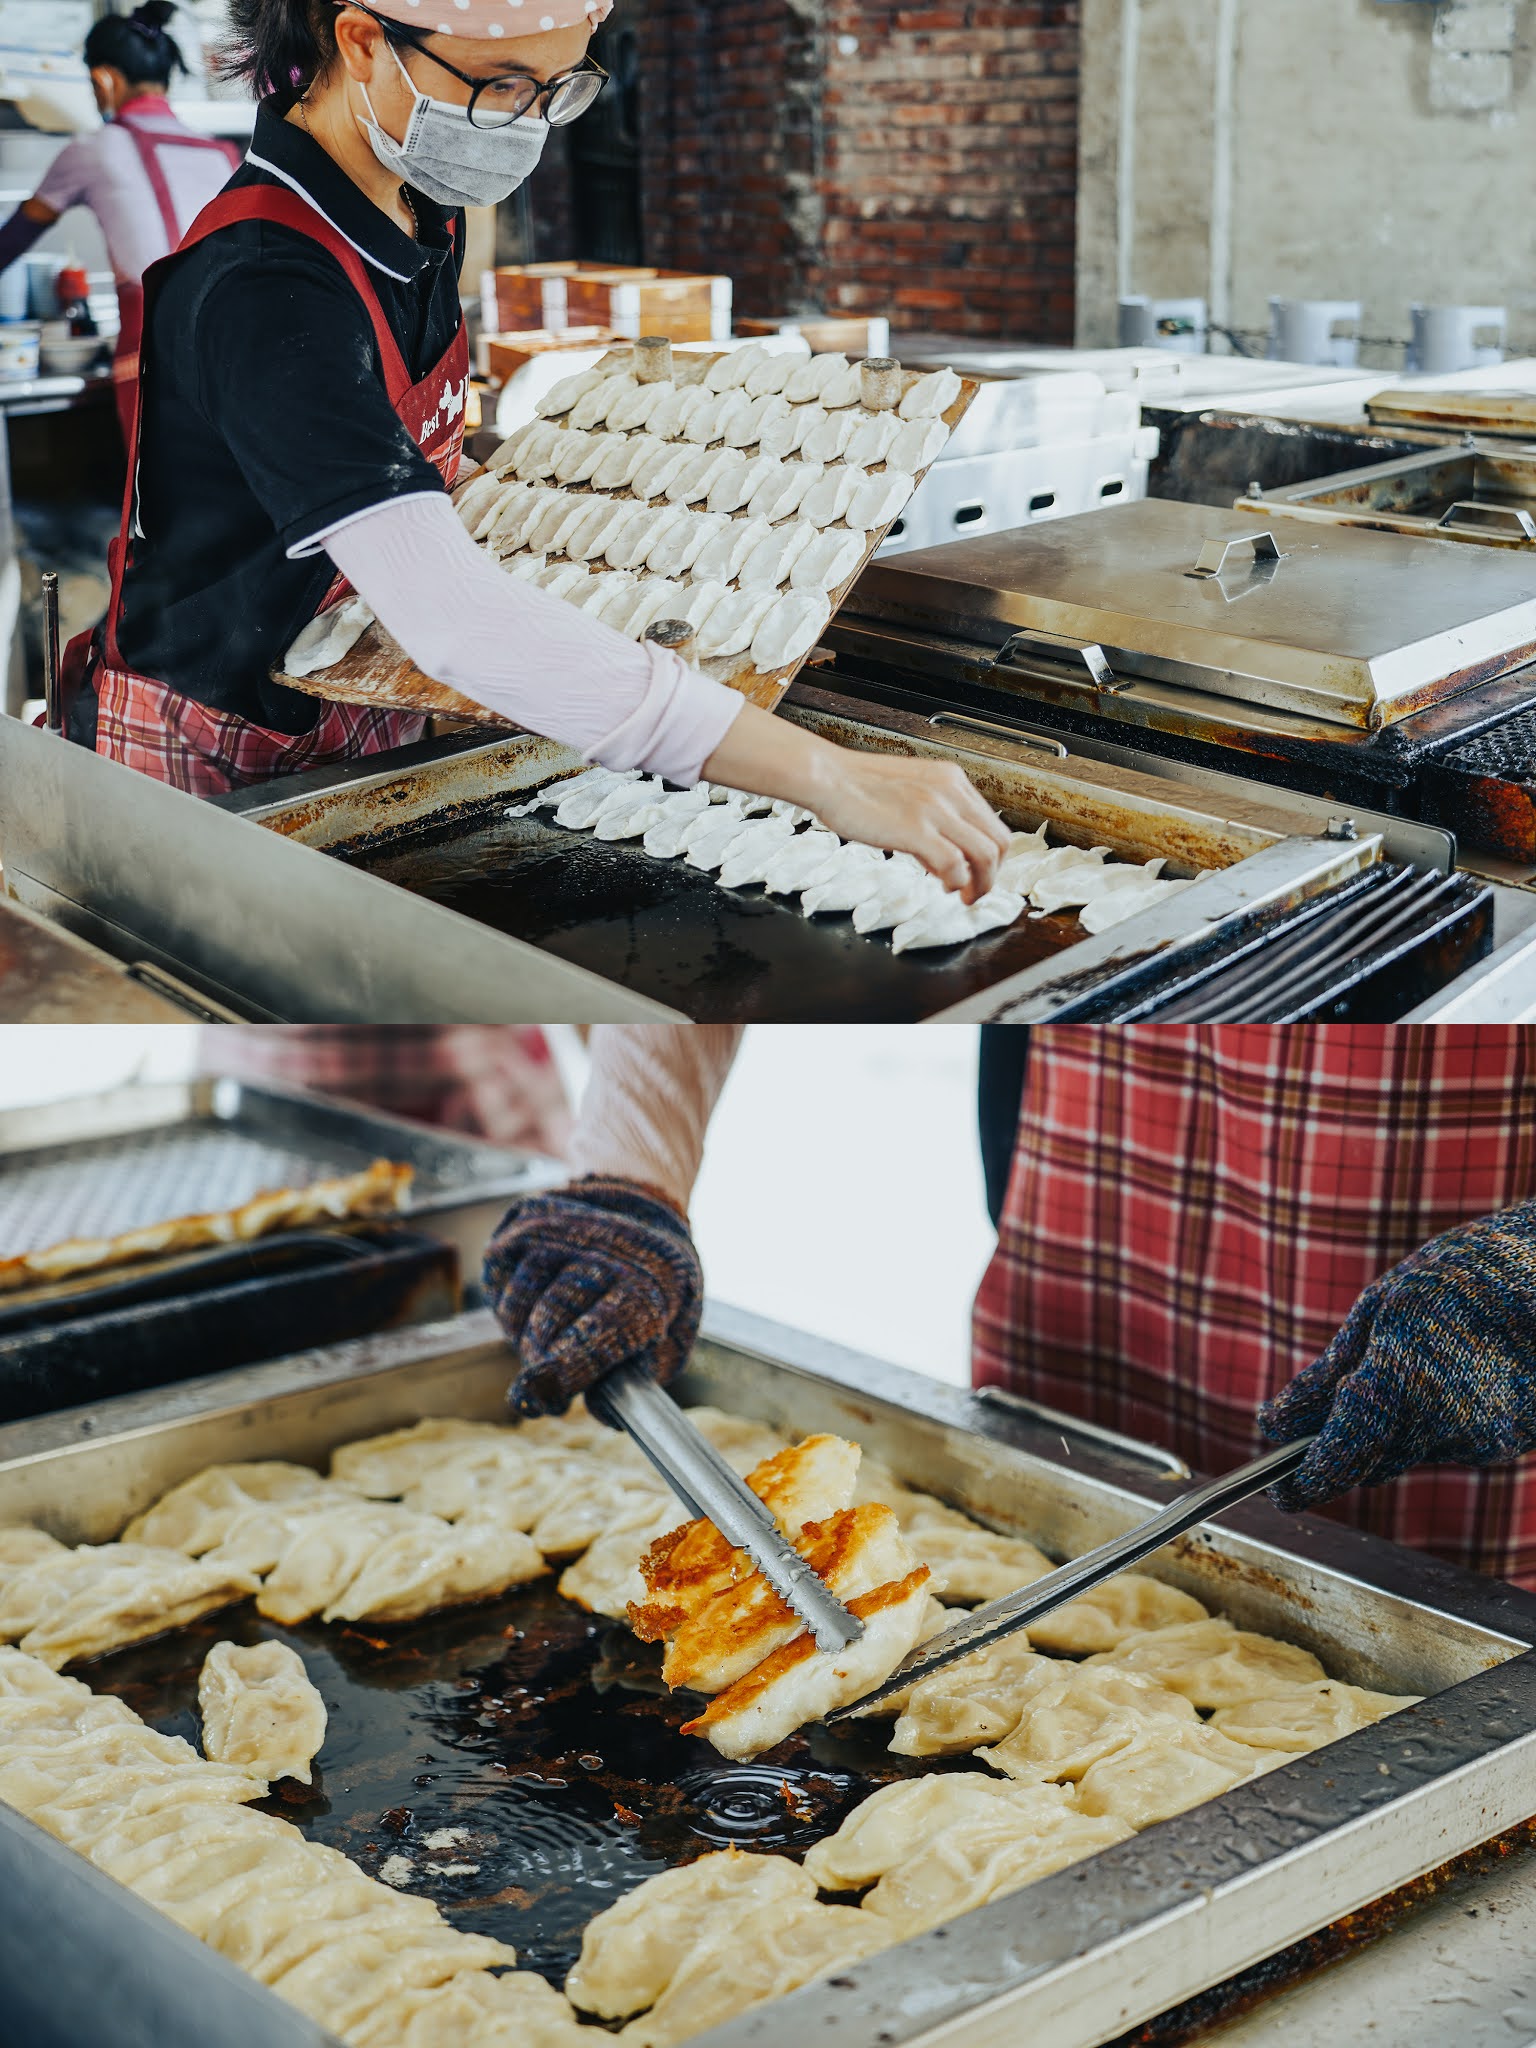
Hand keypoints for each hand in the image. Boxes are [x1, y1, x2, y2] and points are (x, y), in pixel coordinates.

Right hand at [482, 1175, 702, 1417]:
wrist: (637, 1202)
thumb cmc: (656, 1281)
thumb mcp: (676, 1328)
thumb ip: (645, 1374)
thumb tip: (603, 1414)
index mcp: (644, 1286)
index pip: (595, 1336)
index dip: (564, 1372)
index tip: (541, 1398)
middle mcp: (595, 1253)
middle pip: (546, 1328)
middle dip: (546, 1365)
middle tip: (558, 1382)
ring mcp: (553, 1234)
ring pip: (517, 1310)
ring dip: (528, 1336)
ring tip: (556, 1331)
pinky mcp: (520, 1225)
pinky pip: (500, 1287)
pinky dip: (514, 1308)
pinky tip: (541, 1301)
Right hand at [701, 706, 1009, 902]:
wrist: (828, 777)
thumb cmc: (856, 786)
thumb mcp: (907, 794)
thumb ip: (931, 822)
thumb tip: (943, 862)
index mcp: (950, 779)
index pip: (991, 822)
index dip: (990, 854)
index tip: (978, 871)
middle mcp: (950, 792)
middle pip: (998, 840)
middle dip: (993, 873)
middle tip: (977, 890)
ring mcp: (936, 810)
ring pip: (985, 854)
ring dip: (982, 883)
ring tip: (967, 896)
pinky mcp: (918, 830)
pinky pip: (955, 864)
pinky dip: (957, 882)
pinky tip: (946, 888)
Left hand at [1259, 1199, 1535, 1511]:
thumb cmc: (1462, 1277)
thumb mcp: (1379, 1308)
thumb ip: (1326, 1376)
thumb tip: (1275, 1424)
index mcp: (1402, 1383)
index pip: (1341, 1456)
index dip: (1306, 1481)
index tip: (1281, 1491)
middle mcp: (1445, 1426)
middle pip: (1373, 1462)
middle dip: (1344, 1450)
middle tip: (1327, 1420)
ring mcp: (1484, 1440)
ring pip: (1411, 1452)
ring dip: (1394, 1427)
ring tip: (1413, 1363)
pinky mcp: (1509, 1443)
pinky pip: (1450, 1444)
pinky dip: (1436, 1420)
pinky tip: (1449, 1375)